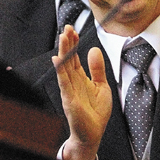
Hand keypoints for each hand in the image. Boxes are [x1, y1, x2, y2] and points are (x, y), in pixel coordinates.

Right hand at [52, 25, 111, 159]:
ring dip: (63, 51)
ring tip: (63, 37)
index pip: (74, 58)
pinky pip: (64, 82)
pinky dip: (61, 71)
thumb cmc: (96, 111)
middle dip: (67, 43)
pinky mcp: (69, 100)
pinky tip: (58, 60)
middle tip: (67, 27)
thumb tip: (94, 49)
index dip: (73, 44)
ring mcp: (69, 90)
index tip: (73, 30)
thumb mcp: (101, 85)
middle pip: (68, 59)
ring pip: (64, 67)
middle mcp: (72, 82)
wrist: (93, 133)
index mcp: (80, 79)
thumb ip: (97, 69)